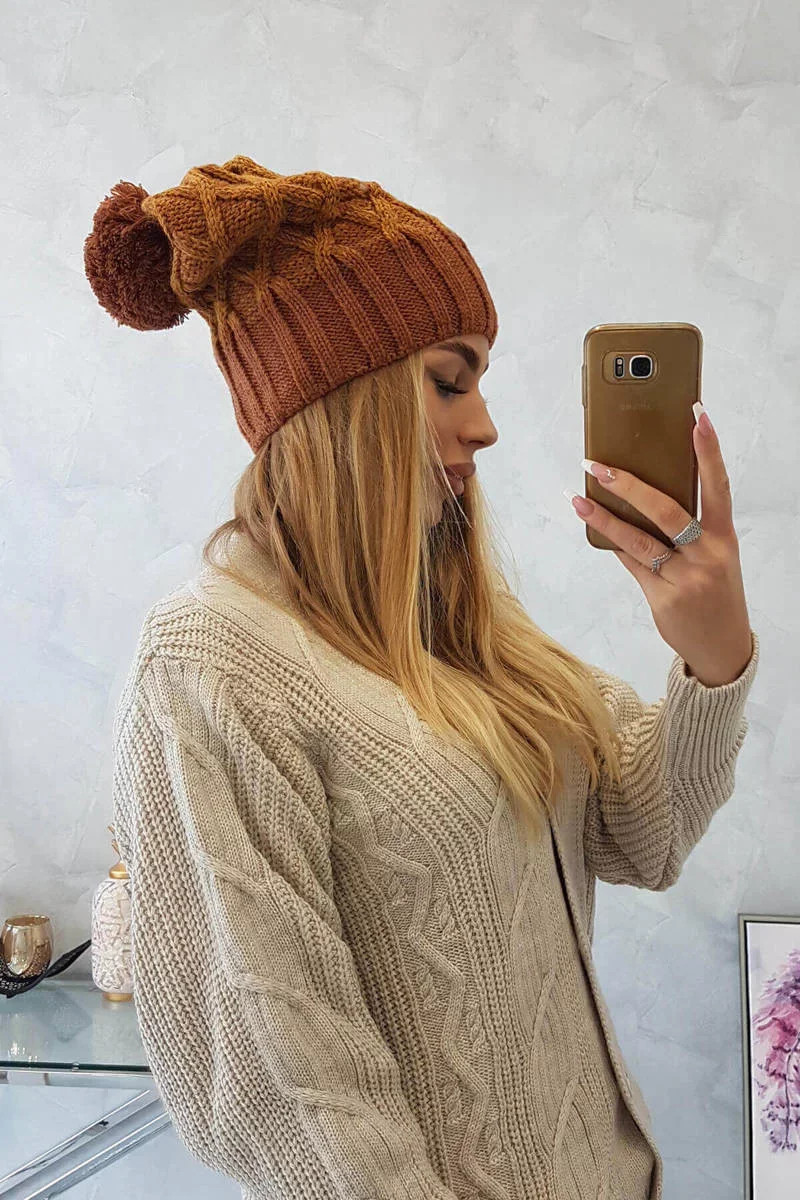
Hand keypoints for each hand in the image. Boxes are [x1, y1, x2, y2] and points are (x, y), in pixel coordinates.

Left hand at [568, 407, 752, 686]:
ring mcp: (684, 578)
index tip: (697, 416)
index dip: (709, 450)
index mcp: (725, 538)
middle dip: (630, 486)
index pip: (718, 485)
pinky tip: (593, 527)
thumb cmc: (716, 592)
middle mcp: (707, 556)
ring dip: (604, 517)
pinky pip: (631, 563)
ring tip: (578, 498)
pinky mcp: (662, 598)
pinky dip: (613, 544)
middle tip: (599, 465)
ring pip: (638, 540)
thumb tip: (642, 495)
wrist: (723, 647)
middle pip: (666, 511)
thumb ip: (689, 530)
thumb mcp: (715, 558)